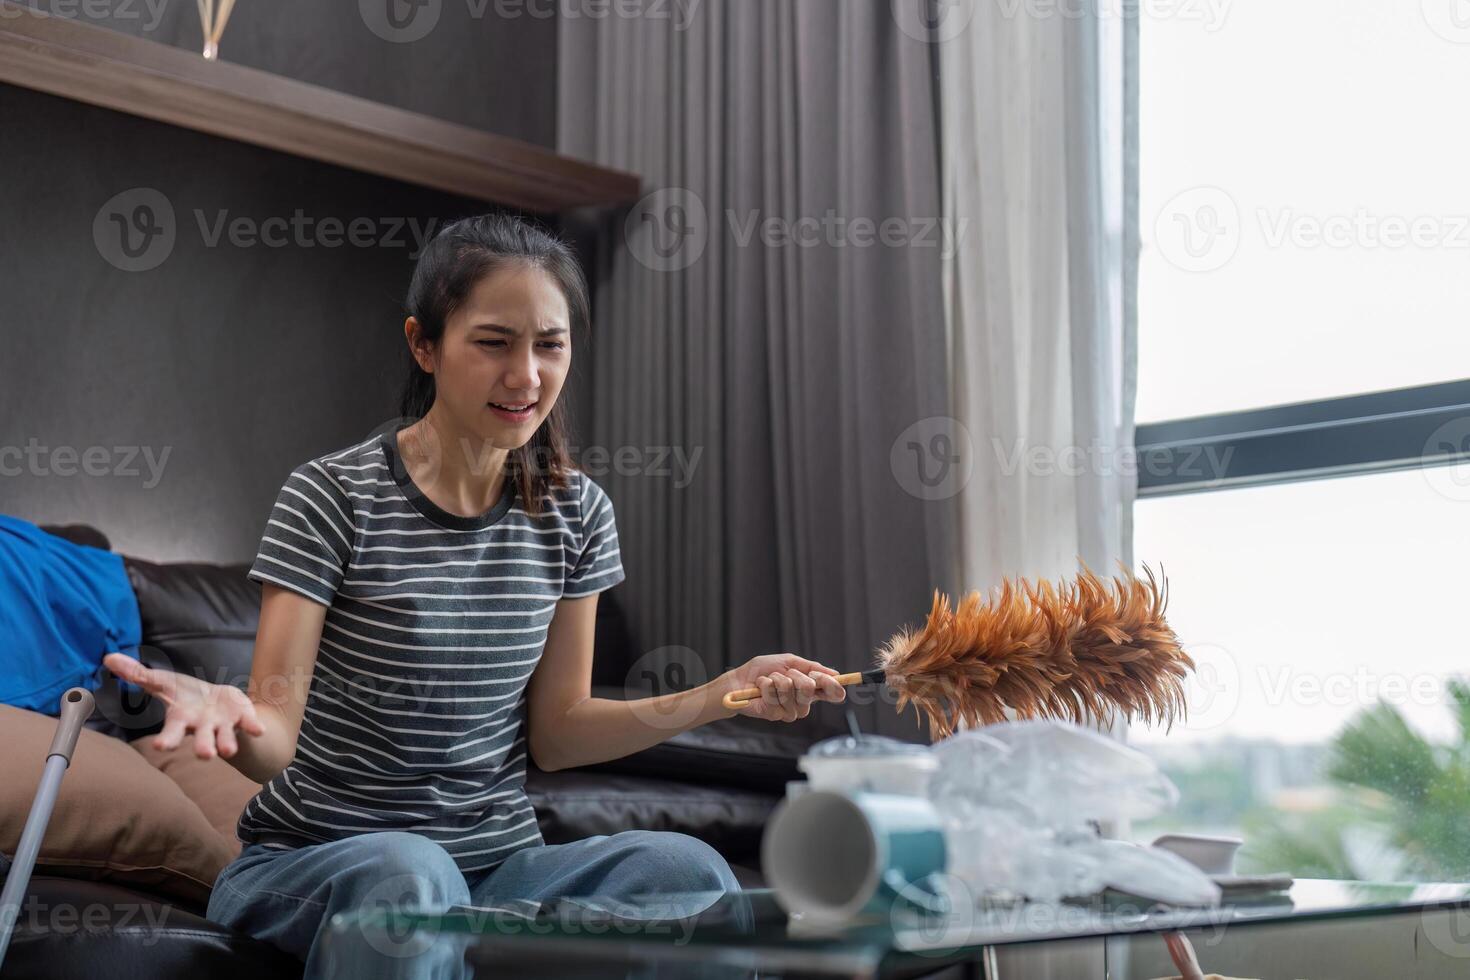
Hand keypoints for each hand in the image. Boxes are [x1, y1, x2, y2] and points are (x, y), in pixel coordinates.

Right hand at [103, 652, 264, 759]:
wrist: (219, 703)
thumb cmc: (185, 696)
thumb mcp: (164, 683)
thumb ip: (138, 675)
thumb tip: (108, 658)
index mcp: (182, 720)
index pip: (172, 733)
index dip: (167, 740)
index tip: (161, 747)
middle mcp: (203, 727)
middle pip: (202, 741)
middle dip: (204, 748)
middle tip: (205, 755)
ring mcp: (224, 726)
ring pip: (226, 738)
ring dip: (227, 743)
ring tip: (229, 750)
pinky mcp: (243, 719)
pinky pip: (249, 725)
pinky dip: (254, 727)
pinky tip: (259, 730)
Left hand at [717, 653, 846, 721]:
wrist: (739, 680)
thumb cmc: (762, 671)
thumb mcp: (789, 661)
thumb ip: (811, 667)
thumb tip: (834, 673)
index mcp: (808, 689)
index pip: (829, 692)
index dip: (834, 687)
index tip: (838, 681)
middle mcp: (802, 702)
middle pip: (810, 688)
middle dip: (795, 674)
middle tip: (785, 673)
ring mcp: (790, 710)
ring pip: (792, 690)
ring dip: (778, 679)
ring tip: (769, 680)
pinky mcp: (775, 714)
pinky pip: (776, 694)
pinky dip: (766, 685)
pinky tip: (761, 688)